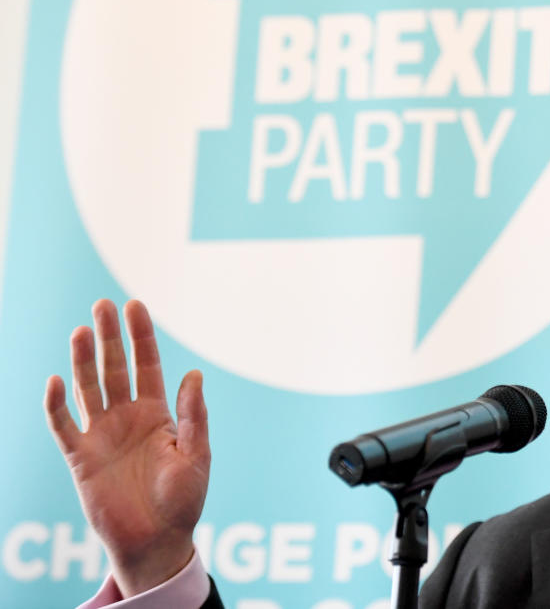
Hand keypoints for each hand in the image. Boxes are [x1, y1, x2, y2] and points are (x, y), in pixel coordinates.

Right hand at [44, 299, 210, 597]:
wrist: (158, 541)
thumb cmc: (183, 500)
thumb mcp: (197, 456)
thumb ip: (194, 417)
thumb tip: (194, 375)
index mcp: (158, 414)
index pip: (147, 365)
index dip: (141, 336)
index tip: (134, 305)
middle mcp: (127, 418)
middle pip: (115, 369)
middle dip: (109, 337)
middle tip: (102, 305)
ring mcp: (102, 435)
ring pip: (89, 389)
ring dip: (84, 361)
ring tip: (81, 331)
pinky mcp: (81, 458)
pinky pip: (64, 427)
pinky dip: (57, 405)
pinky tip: (55, 381)